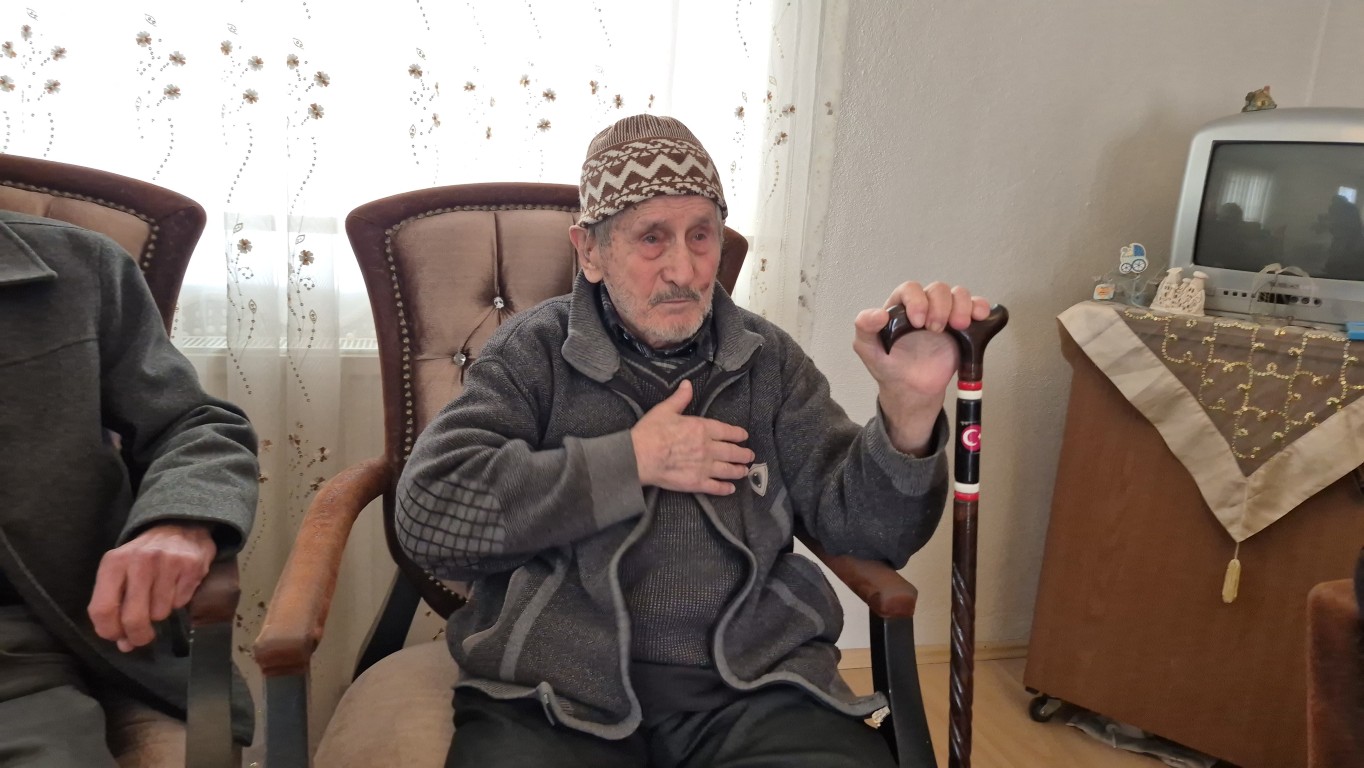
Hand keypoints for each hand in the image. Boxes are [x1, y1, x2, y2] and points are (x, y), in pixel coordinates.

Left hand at [88, 522, 216, 652]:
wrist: (179, 526)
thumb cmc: (144, 557)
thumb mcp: (121, 573)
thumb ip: (116, 606)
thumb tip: (125, 644)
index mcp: (113, 563)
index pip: (102, 609)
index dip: (109, 631)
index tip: (119, 637)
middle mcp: (139, 560)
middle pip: (132, 617)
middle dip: (138, 635)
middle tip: (142, 638)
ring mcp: (167, 562)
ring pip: (160, 613)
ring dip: (160, 613)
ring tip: (161, 596)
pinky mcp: (190, 566)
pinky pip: (181, 602)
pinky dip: (178, 601)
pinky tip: (176, 586)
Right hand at [631, 379, 754, 494]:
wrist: (640, 457)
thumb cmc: (650, 432)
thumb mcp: (665, 410)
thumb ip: (680, 398)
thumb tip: (687, 384)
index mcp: (702, 428)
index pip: (727, 431)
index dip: (738, 434)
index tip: (744, 436)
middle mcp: (708, 448)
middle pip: (732, 452)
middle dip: (743, 454)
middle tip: (750, 456)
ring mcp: (704, 467)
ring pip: (728, 470)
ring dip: (739, 470)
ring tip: (745, 471)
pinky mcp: (696, 483)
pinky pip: (716, 487)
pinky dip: (725, 488)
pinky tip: (731, 488)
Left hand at [853, 281, 990, 453]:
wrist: (912, 390)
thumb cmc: (889, 366)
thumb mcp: (867, 349)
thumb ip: (865, 329)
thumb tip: (878, 314)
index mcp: (901, 306)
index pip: (911, 289)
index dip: (916, 301)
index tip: (918, 322)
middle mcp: (924, 306)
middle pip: (938, 289)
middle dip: (940, 306)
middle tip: (936, 329)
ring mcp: (945, 315)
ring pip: (958, 294)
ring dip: (962, 306)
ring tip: (959, 326)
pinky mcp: (963, 327)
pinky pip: (976, 307)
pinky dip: (980, 307)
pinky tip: (978, 318)